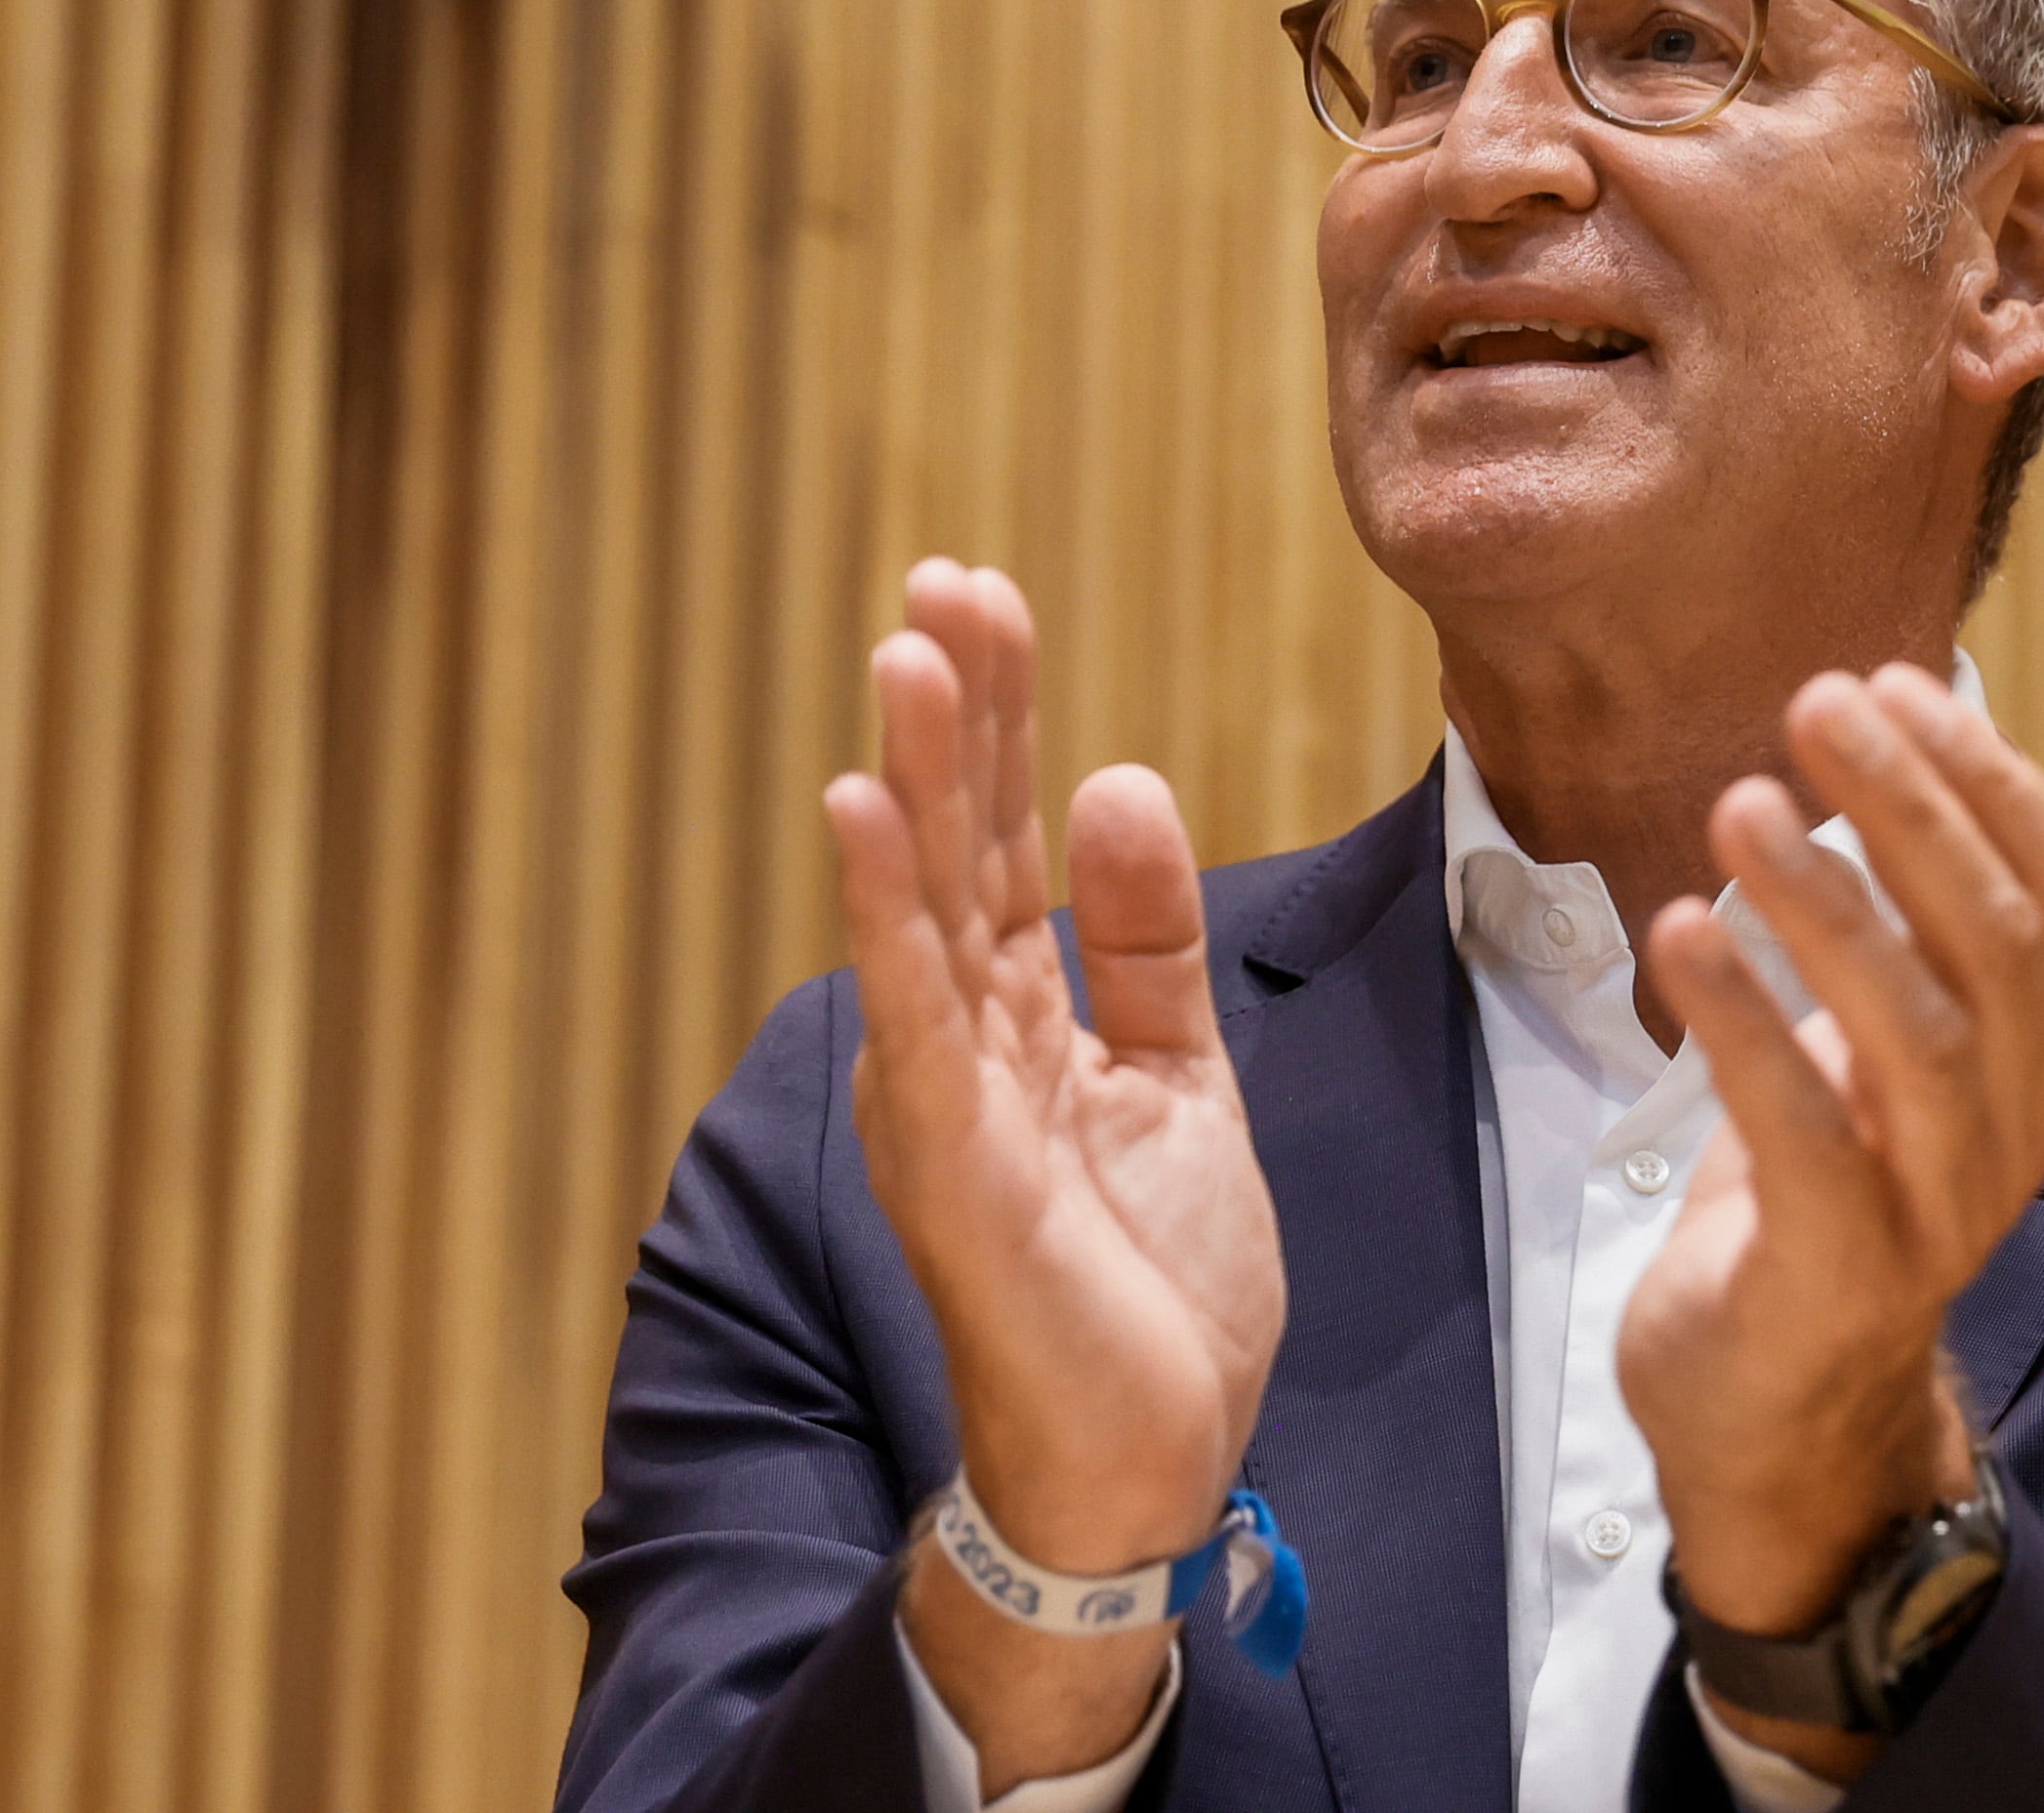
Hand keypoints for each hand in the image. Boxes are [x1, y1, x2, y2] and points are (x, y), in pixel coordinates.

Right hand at [831, 562, 1285, 1783]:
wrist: (1145, 1465)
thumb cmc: (1149, 1288)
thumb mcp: (1180, 1082)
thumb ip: (1147, 946)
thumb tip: (1122, 782)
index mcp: (1020, 1021)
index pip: (1002, 838)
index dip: (999, 718)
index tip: (988, 598)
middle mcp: (963, 1044)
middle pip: (957, 846)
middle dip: (955, 711)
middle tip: (945, 578)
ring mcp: (948, 1102)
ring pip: (926, 910)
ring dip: (916, 777)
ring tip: (905, 651)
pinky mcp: (956, 1169)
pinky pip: (921, 1018)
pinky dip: (888, 913)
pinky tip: (864, 813)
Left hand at [1619, 664, 2043, 1666]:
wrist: (1779, 1408)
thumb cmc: (1817, 1188)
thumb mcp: (1874, 1045)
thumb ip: (1896, 924)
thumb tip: (1866, 740)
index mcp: (2038, 1055)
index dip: (1987, 779)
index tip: (1894, 680)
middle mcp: (2014, 1123)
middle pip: (1994, 941)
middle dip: (1907, 806)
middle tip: (1817, 703)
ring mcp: (1940, 1205)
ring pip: (1916, 1034)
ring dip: (1828, 904)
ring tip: (1742, 803)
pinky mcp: (1842, 1270)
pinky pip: (1806, 1136)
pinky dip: (1744, 1026)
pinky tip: (1680, 933)